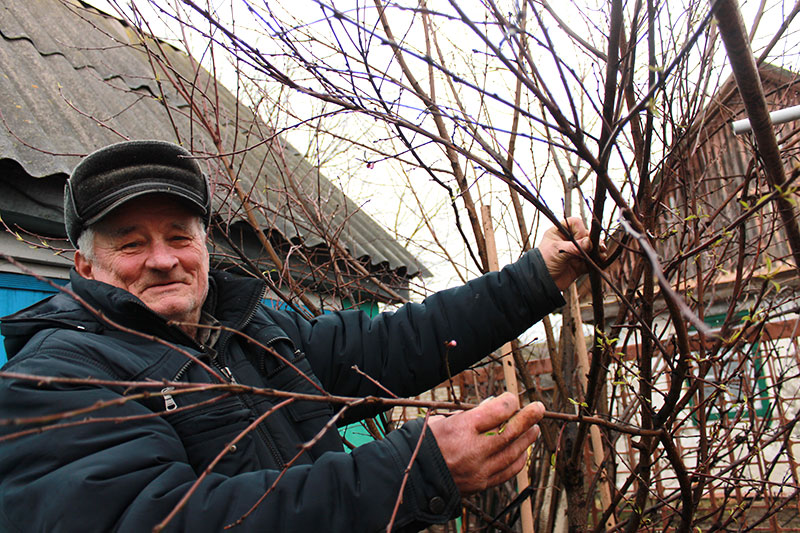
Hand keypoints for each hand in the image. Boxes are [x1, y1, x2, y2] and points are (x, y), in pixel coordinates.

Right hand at [428, 393, 543, 493]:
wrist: (415, 477)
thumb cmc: (427, 444)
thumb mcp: (443, 421)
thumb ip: (470, 414)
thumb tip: (494, 405)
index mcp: (461, 428)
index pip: (497, 411)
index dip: (509, 401)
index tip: (512, 398)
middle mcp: (473, 450)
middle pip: (511, 432)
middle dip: (528, 418)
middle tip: (539, 408)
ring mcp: (479, 470)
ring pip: (513, 453)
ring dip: (528, 439)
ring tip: (535, 428)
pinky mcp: (482, 484)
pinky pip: (508, 471)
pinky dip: (519, 459)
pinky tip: (524, 451)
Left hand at [538, 217, 597, 289]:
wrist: (541, 282)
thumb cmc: (543, 263)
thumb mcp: (558, 251)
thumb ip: (575, 247)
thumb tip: (590, 242)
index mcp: (559, 232)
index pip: (575, 224)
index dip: (581, 230)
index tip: (580, 239)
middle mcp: (568, 241)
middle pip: (586, 235)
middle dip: (594, 241)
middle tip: (600, 247)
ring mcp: (575, 252)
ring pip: (591, 248)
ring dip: (598, 251)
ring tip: (602, 255)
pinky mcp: (579, 265)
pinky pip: (592, 261)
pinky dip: (597, 261)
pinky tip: (601, 261)